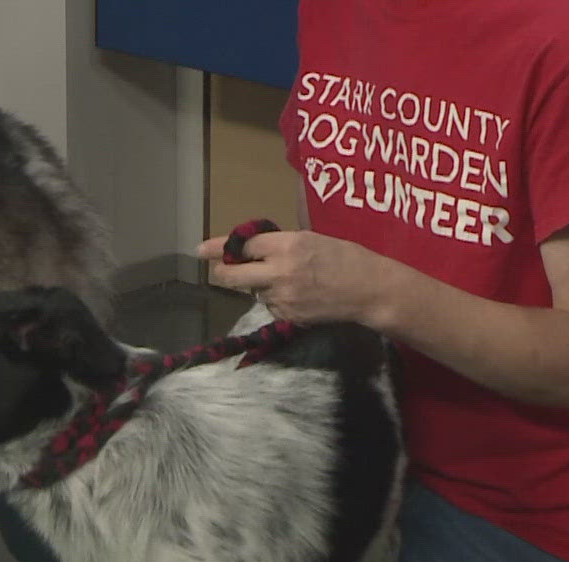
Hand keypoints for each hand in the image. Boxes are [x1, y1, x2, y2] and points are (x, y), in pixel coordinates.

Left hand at [195, 228, 387, 325]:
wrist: (368, 290)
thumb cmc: (344, 256)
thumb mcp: (310, 238)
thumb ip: (279, 244)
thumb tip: (250, 249)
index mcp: (286, 245)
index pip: (241, 246)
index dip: (218, 248)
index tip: (200, 250)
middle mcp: (279, 272)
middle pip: (232, 276)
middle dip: (224, 272)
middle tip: (222, 269)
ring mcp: (282, 298)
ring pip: (253, 291)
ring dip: (259, 285)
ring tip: (288, 279)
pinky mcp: (287, 317)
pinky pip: (270, 306)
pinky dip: (275, 300)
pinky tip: (298, 295)